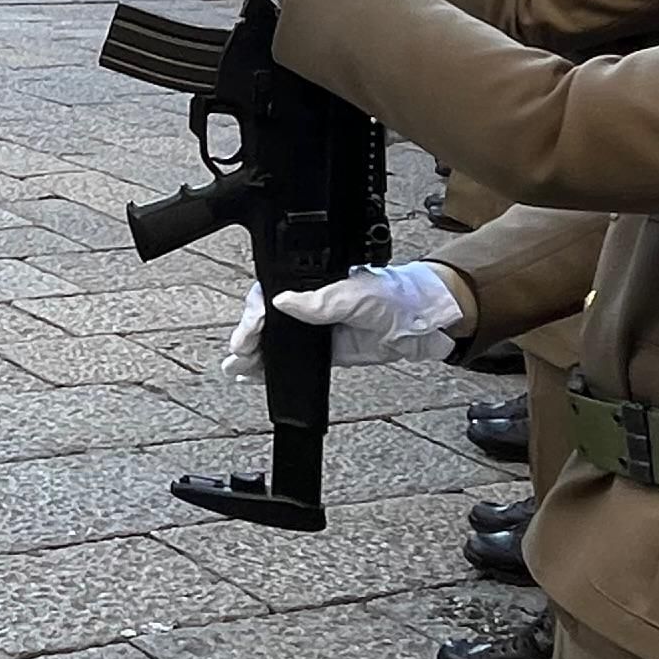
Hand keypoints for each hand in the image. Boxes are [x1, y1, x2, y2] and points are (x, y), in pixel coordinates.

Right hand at [221, 260, 465, 375]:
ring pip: (273, 342)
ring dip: (251, 354)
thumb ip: (320, 302)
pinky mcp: (323, 354)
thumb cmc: (395, 297)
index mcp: (312, 283)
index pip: (270, 295)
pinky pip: (290, 361)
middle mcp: (309, 306)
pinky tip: (251, 375)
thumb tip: (282, 301)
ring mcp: (314, 331)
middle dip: (247, 337)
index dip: (254, 314)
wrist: (423, 325)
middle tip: (239, 355)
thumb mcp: (356, 295)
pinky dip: (269, 368)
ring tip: (235, 368)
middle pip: (265, 320)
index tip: (249, 332)